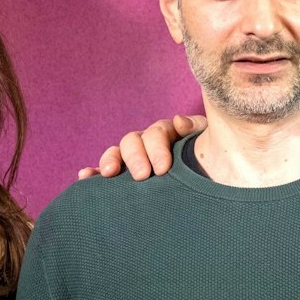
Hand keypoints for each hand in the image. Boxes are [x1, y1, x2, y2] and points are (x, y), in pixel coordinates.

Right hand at [76, 114, 204, 179]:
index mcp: (167, 133)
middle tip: (142, 176)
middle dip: (135, 158)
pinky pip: (104, 172)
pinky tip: (84, 177)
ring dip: (110, 160)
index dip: (157, 148)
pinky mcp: (124, 176)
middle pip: (133, 141)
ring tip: (109, 174)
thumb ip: (195, 129)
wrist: (215, 180)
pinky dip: (94, 174)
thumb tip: (178, 120)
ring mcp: (134, 159)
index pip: (156, 133)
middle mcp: (147, 143)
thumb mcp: (208, 142)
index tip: (163, 169)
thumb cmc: (213, 161)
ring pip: (116, 153)